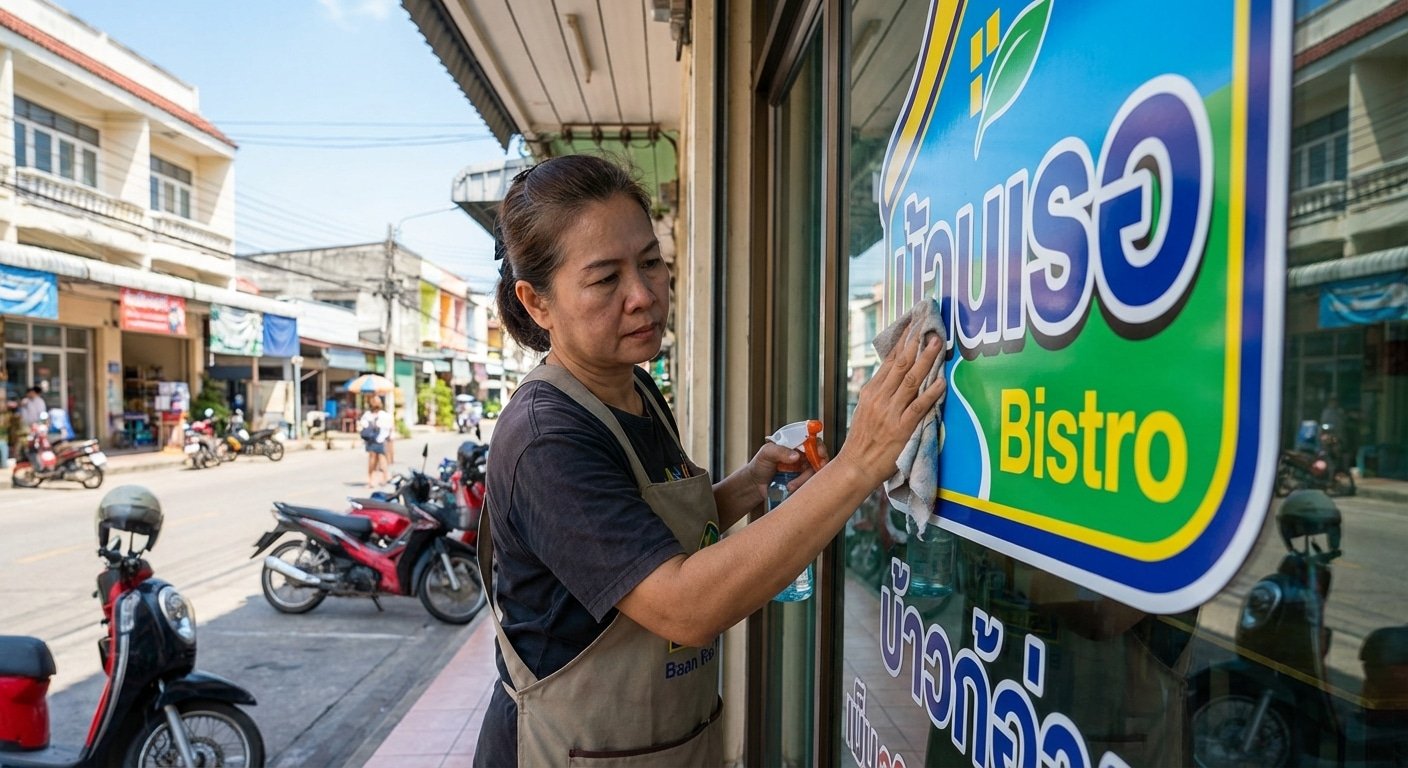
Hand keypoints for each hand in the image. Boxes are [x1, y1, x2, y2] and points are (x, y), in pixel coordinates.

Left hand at [744, 439, 831, 500]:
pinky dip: (803, 486)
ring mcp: (804, 468)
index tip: (820, 454)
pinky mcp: (803, 481)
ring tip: (790, 486)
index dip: (819, 446)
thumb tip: (796, 456)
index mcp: (795, 443)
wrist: (755, 485)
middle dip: (817, 465)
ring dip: (805, 479)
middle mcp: (802, 454)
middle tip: (813, 472)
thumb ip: (779, 451)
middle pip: (819, 457)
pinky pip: (810, 483)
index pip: (812, 440)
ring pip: (815, 472)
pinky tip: (792, 488)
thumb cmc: (759, 465)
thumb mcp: (766, 453)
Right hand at [838, 323, 946, 487]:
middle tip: (929, 327)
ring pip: (910, 380)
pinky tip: (941, 382)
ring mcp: (890, 413)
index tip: (914, 326)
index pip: (889, 361)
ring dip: (925, 361)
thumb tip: (895, 374)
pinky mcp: (901, 429)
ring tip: (937, 344)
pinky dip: (930, 393)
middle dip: (916, 344)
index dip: (903, 342)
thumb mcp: (866, 410)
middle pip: (900, 365)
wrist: (856, 466)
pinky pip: (918, 407)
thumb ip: (880, 392)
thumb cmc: (863, 440)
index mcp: (871, 391)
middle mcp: (879, 398)